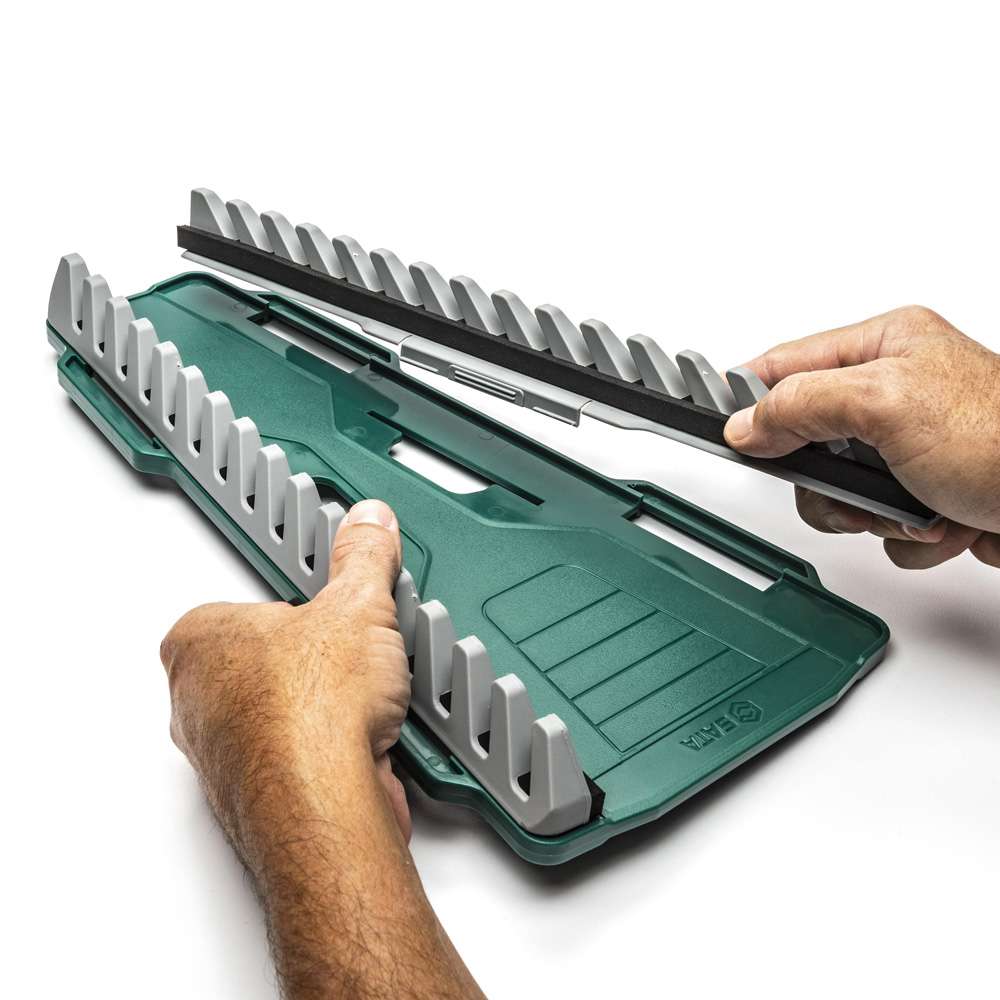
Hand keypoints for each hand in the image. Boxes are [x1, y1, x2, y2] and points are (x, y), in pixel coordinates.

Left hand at [161, 498, 484, 998]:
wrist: (326, 801)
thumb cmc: (310, 709)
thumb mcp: (356, 604)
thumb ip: (363, 556)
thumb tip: (369, 523)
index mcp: (198, 642)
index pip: (244, 607)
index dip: (295, 609)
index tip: (326, 610)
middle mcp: (198, 702)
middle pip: (266, 664)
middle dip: (312, 662)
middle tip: (350, 653)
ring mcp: (226, 757)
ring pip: (285, 715)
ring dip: (326, 709)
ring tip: (367, 697)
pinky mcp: (263, 798)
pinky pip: (305, 758)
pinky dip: (334, 750)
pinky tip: (367, 740)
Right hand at [723, 306, 999, 568]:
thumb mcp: (886, 404)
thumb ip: (802, 405)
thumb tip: (747, 424)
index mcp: (885, 346)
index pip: (786, 364)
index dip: (749, 397)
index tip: (718, 426)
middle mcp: (895, 391)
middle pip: (806, 440)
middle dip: (828, 480)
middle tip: (854, 486)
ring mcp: (910, 446)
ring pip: (839, 491)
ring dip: (870, 514)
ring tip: (915, 506)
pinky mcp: (928, 490)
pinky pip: (880, 522)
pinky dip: (907, 534)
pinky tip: (943, 520)